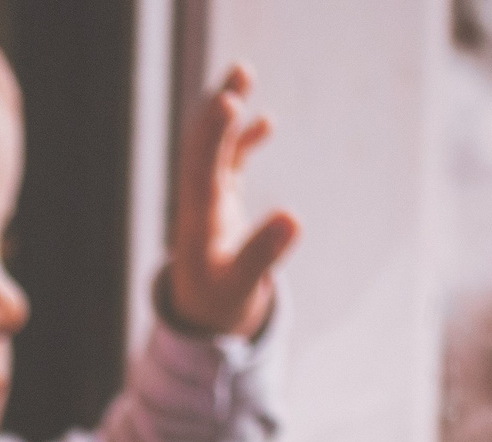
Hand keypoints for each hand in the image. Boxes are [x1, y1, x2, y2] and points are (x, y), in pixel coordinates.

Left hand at [165, 63, 299, 339]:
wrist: (200, 317)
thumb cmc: (218, 306)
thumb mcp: (241, 288)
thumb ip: (263, 255)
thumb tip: (294, 218)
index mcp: (197, 223)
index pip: (203, 172)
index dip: (214, 139)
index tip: (229, 105)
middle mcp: (197, 204)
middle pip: (202, 148)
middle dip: (218, 110)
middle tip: (238, 73)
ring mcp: (207, 199)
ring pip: (213, 147)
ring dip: (226, 112)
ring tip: (242, 73)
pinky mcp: (219, 201)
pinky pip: (227, 162)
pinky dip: (241, 140)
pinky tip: (265, 122)